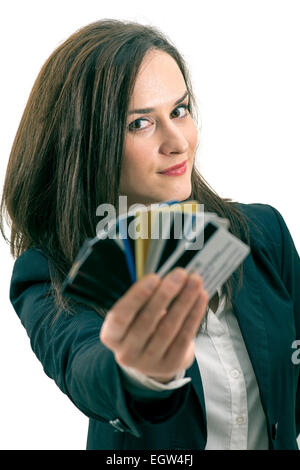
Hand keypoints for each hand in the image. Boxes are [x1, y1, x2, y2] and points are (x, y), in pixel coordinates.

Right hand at [100, 267, 207, 382]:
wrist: (154, 356)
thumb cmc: (142, 324)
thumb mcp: (135, 314)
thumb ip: (146, 297)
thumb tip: (169, 277)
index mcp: (111, 336)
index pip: (120, 316)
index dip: (136, 297)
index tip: (154, 277)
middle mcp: (126, 353)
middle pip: (147, 321)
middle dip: (166, 294)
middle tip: (180, 273)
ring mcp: (149, 363)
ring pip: (169, 328)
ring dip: (184, 301)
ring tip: (194, 281)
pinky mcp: (171, 365)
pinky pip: (184, 337)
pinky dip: (194, 314)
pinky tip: (201, 297)